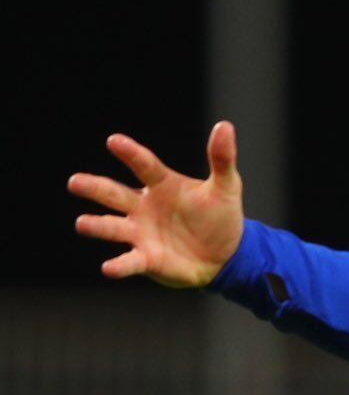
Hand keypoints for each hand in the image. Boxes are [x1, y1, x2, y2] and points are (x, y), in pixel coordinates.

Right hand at [69, 121, 245, 286]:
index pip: (144, 166)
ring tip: (82, 223)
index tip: (114, 141)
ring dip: (97, 225)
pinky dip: (119, 265)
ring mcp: (141, 232)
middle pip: (114, 193)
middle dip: (94, 188)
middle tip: (75, 182)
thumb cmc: (220, 217)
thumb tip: (225, 126)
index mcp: (161, 185)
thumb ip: (222, 159)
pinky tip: (108, 268)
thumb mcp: (226, 188)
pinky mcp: (147, 259)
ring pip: (113, 226)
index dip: (131, 154)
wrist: (227, 255)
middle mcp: (143, 206)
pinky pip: (130, 261)